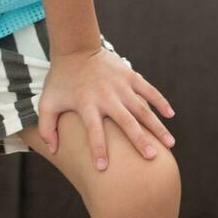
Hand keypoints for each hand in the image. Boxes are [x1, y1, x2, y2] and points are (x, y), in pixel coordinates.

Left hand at [36, 45, 175, 170]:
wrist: (75, 49)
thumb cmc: (61, 80)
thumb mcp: (47, 102)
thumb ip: (47, 127)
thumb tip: (53, 151)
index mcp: (86, 104)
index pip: (93, 131)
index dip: (97, 149)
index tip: (103, 169)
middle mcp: (105, 96)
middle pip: (125, 121)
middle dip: (138, 139)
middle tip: (151, 157)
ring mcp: (120, 85)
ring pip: (141, 108)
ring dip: (156, 125)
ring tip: (170, 144)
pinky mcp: (129, 75)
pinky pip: (148, 89)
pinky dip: (160, 100)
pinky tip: (170, 114)